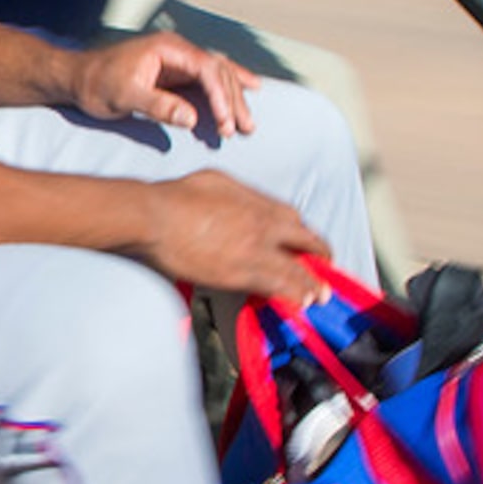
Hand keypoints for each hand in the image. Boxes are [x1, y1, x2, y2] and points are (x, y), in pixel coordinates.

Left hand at [68, 32, 259, 136]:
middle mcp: (177, 50)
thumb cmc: (96, 84)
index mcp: (167, 48)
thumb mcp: (124, 97)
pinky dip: (227, 88)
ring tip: (247, 125)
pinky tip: (249, 88)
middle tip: (243, 129)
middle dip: (232, 100)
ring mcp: (178, 60)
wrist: (78, 78)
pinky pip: (208, 79)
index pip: (206, 68)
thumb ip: (158, 106)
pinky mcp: (176, 73)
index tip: (225, 122)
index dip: (220, 96)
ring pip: (217, 75)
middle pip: (218, 71)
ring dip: (233, 98)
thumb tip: (191, 118)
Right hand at [137, 171, 330, 297]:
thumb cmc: (175, 196)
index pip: (292, 218)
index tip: (307, 241)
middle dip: (319, 254)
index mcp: (255, 201)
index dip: (303, 232)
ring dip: (311, 283)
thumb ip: (237, 193)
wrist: (155, 216)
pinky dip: (292, 294)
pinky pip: (275, 286)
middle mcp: (262, 224)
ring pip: (294, 269)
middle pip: (303, 241)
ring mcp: (253, 249)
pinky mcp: (239, 273)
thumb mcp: (214, 181)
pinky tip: (300, 302)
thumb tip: (243, 200)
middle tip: (327, 265)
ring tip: (321, 295)